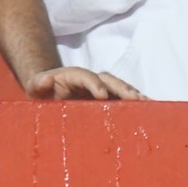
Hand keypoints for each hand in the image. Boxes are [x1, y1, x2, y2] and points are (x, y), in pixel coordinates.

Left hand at [25, 67, 143, 99]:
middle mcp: (92, 80)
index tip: (102, 95)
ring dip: (133, 95)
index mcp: (75, 76)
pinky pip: (123, 100)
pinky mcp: (108, 100)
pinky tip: (151, 110)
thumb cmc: (42, 91)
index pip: (87, 76)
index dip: (95, 84)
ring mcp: (102, 88)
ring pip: (120, 88)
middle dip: (122, 88)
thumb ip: (38, 83)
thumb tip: (45, 79)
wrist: (50, 92)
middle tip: (134, 99)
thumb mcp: (36, 86)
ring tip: (147, 103)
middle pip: (110, 80)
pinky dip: (136, 104)